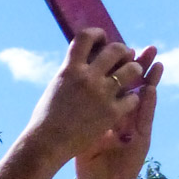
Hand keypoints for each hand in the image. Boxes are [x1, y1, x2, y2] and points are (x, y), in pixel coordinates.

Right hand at [22, 28, 144, 164]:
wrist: (46, 145)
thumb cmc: (44, 120)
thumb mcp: (55, 88)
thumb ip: (70, 73)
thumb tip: (80, 62)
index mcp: (69, 69)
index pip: (86, 37)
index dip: (97, 34)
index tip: (102, 38)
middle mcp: (87, 77)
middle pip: (116, 49)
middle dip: (122, 51)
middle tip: (123, 57)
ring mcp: (101, 94)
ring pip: (132, 70)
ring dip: (133, 71)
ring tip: (130, 76)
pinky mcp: (112, 112)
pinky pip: (133, 98)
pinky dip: (131, 99)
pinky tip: (125, 103)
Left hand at [75, 46, 164, 178]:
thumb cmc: (86, 160)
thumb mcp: (83, 131)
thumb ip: (81, 111)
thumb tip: (67, 89)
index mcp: (111, 112)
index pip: (118, 85)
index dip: (120, 69)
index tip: (118, 50)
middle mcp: (125, 117)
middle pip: (133, 88)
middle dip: (137, 68)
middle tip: (141, 48)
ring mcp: (135, 128)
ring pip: (144, 100)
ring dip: (150, 80)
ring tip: (155, 62)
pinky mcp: (142, 141)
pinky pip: (144, 119)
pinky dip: (147, 104)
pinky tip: (149, 89)